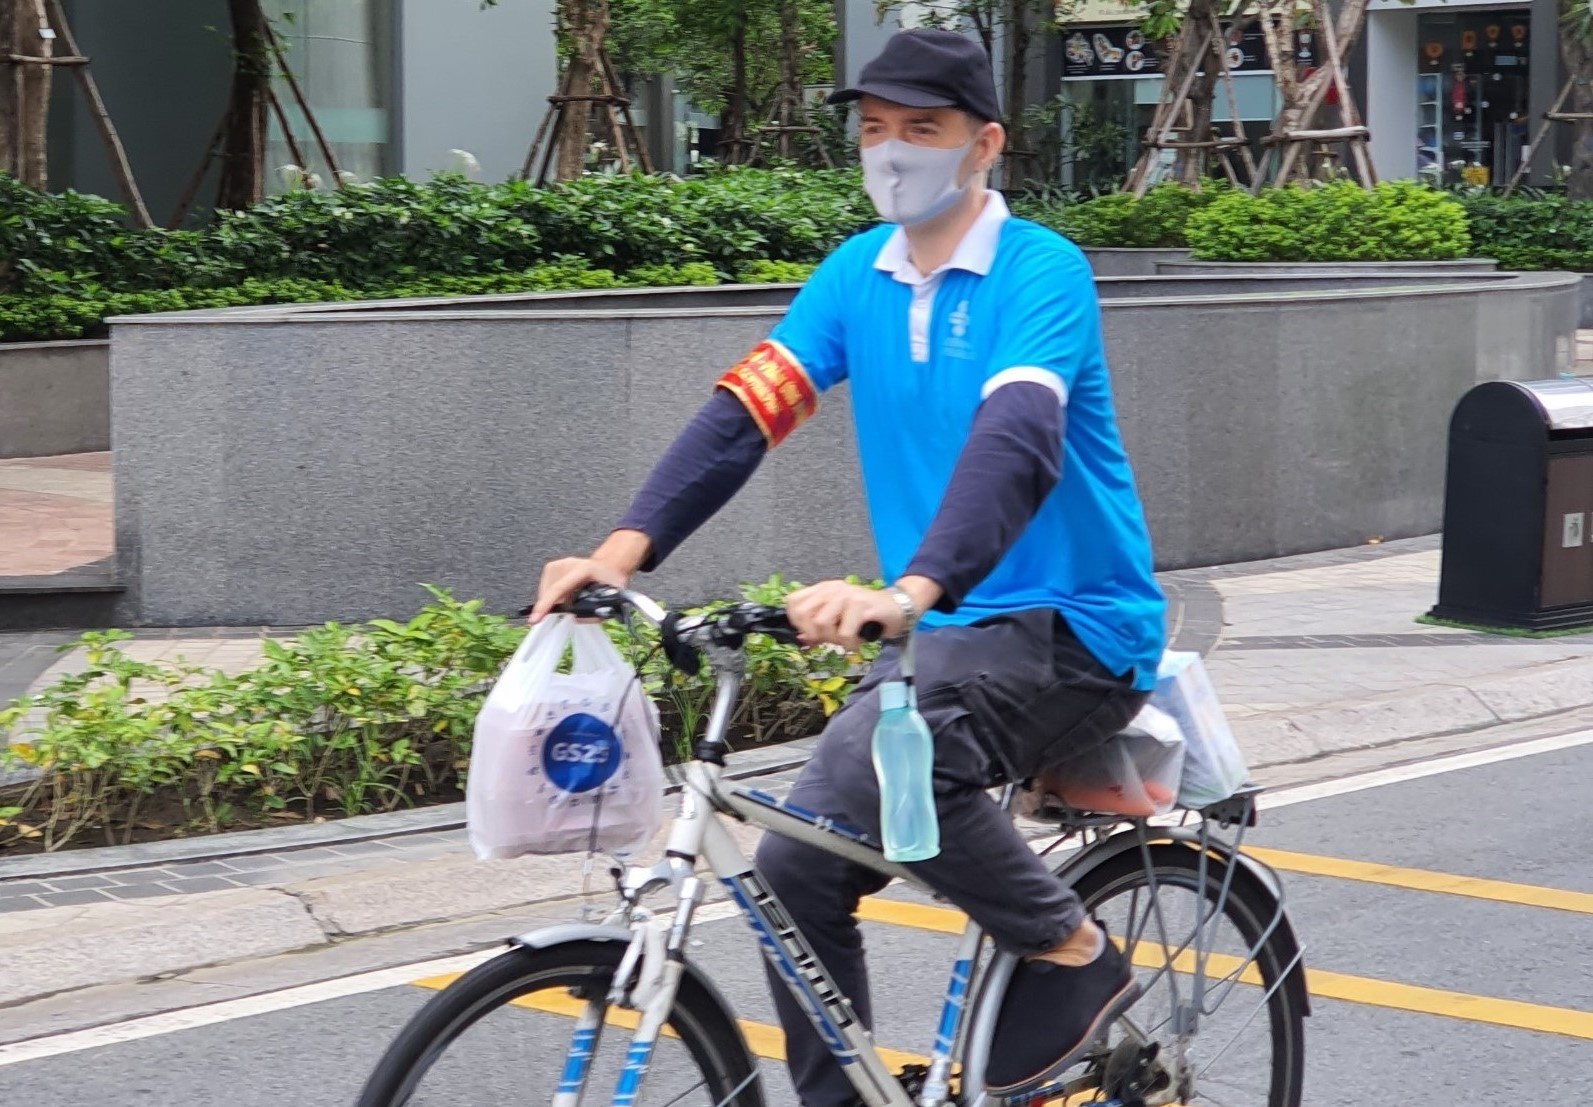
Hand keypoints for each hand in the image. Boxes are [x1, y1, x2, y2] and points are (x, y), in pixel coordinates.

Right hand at [529, 531, 650, 623]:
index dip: (546, 604)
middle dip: (548, 606)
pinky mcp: (553, 566)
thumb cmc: (611, 583)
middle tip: (555, 616)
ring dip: (549, 601)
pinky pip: (545, 586)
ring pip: (545, 588)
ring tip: (562, 606)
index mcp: (584, 570)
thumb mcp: (611, 601)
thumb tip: (575, 619)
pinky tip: (560, 599)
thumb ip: (595, 614)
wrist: (608, 567)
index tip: (535, 619)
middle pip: (549, 589)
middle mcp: (570, 563)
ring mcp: (560, 563)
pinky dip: (549, 596)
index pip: (559, 588)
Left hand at [785, 580, 904, 649]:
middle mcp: (832, 588)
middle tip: (831, 639)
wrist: (898, 609)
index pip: (792, 602)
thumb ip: (819, 627)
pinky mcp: (861, 605)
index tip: (812, 634)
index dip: (797, 622)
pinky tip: (858, 642)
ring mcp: (847, 595)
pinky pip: (844, 632)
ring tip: (847, 640)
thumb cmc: (867, 616)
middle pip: (802, 614)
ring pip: (821, 623)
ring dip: (833, 639)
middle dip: (814, 633)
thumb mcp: (838, 620)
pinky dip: (850, 644)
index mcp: (823, 589)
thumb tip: (802, 639)